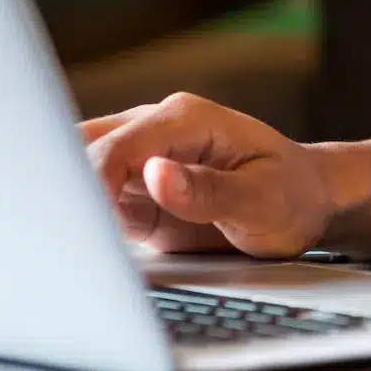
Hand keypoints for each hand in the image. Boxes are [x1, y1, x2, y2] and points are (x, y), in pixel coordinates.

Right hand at [82, 92, 335, 257]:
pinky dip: (82, 223)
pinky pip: (93, 203)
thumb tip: (155, 175)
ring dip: (69, 206)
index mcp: (185, 119)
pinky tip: (80, 251)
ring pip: (79, 173)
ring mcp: (142, 161)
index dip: (92, 183)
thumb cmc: (292, 195)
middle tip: (63, 239)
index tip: (86, 224)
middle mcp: (156, 132)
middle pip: (83, 150)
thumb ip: (209, 190)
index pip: (117, 146)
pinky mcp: (136, 194)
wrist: (307, 204)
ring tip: (64, 249)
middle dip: (65, 190)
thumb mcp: (262, 200)